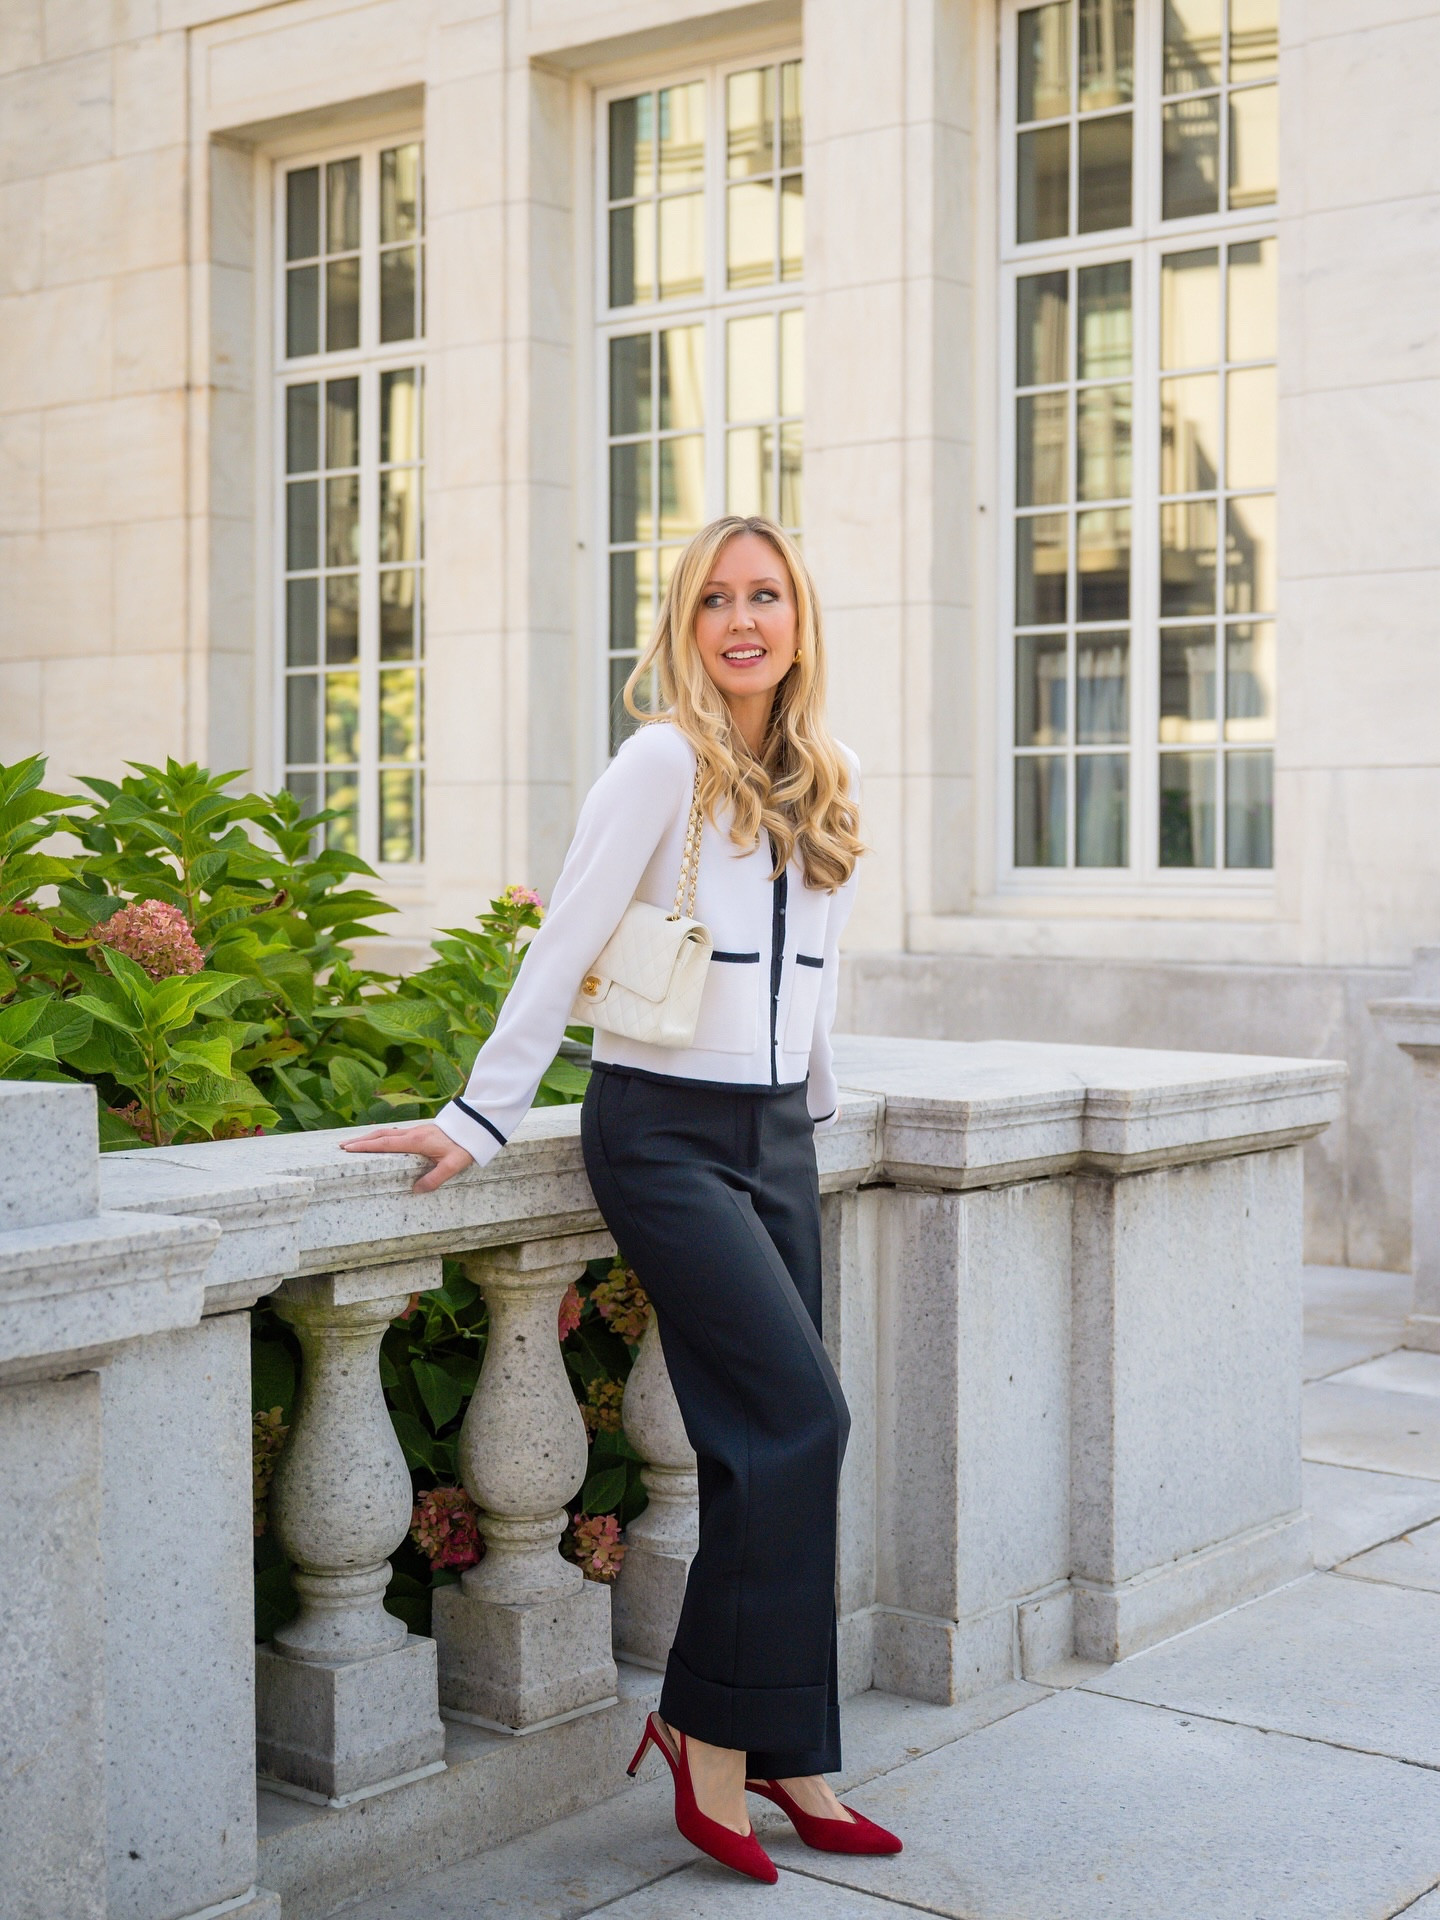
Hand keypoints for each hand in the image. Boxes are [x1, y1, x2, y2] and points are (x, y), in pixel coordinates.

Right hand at [340, 1122, 474, 1192]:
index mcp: (416, 1141)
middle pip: (380, 1135)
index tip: (348, 1149)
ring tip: (353, 1144)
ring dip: (368, 1138)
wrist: (476, 1126)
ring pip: (386, 1132)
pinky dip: (380, 1137)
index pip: (385, 1143)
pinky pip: (394, 1133)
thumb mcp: (453, 1165)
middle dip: (360, 1141)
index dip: (366, 1147)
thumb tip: (415, 1190)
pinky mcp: (419, 1131)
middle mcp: (412, 1133)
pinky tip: (377, 1142)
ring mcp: (415, 1131)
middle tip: (341, 1147)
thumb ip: (435, 1178)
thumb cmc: (465, 1146)